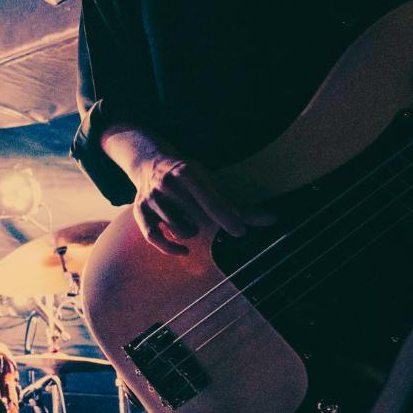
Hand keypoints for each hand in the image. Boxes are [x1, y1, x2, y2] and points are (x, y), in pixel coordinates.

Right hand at [130, 154, 270, 258]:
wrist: (148, 161)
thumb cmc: (187, 174)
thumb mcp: (211, 180)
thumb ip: (239, 203)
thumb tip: (272, 219)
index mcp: (188, 172)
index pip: (212, 201)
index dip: (228, 218)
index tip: (240, 231)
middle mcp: (168, 184)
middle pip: (198, 218)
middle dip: (209, 222)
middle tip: (212, 217)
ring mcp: (152, 198)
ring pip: (180, 230)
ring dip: (191, 231)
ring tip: (192, 220)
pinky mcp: (140, 211)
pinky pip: (154, 237)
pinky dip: (170, 248)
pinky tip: (185, 251)